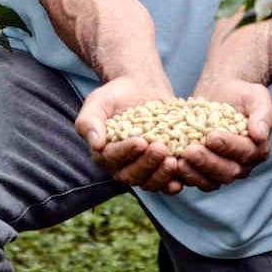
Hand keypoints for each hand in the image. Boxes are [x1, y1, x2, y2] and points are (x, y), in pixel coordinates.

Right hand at [74, 75, 183, 194]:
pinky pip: (167, 182)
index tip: (140, 141)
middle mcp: (122, 166)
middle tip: (160, 148)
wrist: (141, 88)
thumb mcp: (97, 102)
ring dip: (161, 175)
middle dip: (147, 164)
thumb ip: (90, 122)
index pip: (113, 158)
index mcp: (104, 154)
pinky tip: (181, 179)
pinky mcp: (161, 167)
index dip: (127, 152)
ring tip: (172, 161)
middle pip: (132, 175)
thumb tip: (96, 145)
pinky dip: (174, 183)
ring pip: (150, 182)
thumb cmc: (115, 95)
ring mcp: (144, 169)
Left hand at [175, 78, 271, 192]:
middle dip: (208, 162)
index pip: (244, 152)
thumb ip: (263, 115)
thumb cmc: (241, 93)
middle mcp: (242, 165)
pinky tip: (171, 164)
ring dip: (194, 173)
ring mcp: (221, 171)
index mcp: (258, 150)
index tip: (211, 136)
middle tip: (190, 150)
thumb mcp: (257, 96)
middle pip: (227, 172)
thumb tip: (260, 135)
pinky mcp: (203, 171)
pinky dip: (183, 175)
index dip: (228, 146)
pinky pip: (194, 179)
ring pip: (210, 181)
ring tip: (178, 160)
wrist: (221, 92)